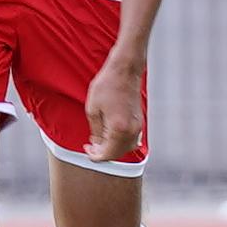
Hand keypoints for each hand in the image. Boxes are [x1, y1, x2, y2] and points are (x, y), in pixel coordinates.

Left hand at [84, 48, 147, 162]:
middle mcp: (131, 131)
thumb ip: (96, 131)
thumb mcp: (93, 109)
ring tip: (99, 141)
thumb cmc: (107, 85)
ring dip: (113, 148)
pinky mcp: (139, 121)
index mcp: (118, 129)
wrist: (124, 70)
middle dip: (103, 153)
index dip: (95, 155)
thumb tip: (98, 144)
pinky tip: (111, 136)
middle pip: (117, 153)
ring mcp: (138, 127)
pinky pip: (132, 139)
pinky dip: (121, 142)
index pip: (107, 153)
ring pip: (126, 148)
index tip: (87, 150)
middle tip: (91, 146)